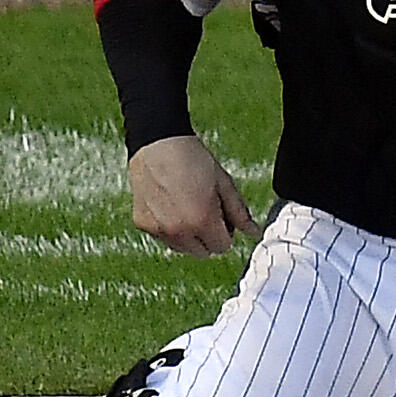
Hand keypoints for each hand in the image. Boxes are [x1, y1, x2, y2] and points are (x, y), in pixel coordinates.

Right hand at [128, 135, 254, 254]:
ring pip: (181, 248)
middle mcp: (177, 230)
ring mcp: (157, 229)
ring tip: (189, 207)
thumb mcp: (225, 184)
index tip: (223, 217)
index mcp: (202, 221)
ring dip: (189, 236)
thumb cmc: (193, 160)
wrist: (158, 144)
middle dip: (209, 237)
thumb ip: (240, 213)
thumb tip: (253, 232)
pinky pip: (162, 238)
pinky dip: (169, 229)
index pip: (222, 247)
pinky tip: (171, 206)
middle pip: (202, 252)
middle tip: (207, 212)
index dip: (226, 233)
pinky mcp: (142, 224)